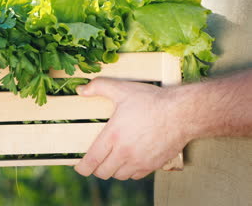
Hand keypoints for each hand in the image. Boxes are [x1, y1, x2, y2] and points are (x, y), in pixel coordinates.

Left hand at [74, 78, 191, 179]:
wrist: (183, 113)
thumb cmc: (152, 100)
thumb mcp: (122, 89)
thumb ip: (99, 86)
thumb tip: (80, 89)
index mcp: (114, 136)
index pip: (92, 160)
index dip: (82, 167)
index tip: (79, 167)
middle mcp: (125, 152)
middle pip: (103, 172)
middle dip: (96, 168)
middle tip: (95, 162)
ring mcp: (140, 161)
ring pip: (119, 176)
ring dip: (112, 170)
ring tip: (111, 161)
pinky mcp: (153, 165)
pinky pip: (135, 176)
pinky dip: (129, 171)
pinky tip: (129, 161)